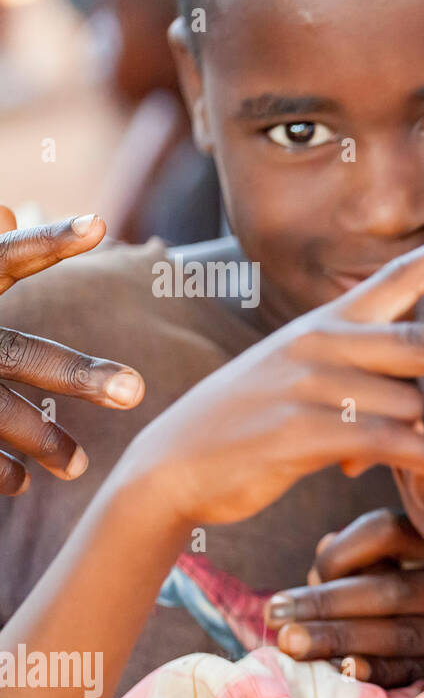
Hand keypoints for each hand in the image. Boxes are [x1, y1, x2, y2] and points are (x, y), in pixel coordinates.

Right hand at [0, 208, 144, 494]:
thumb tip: (6, 214)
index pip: (7, 259)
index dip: (48, 240)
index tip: (99, 223)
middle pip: (22, 354)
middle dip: (80, 375)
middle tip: (136, 390)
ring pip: (0, 413)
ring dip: (45, 442)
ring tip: (79, 466)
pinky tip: (22, 482)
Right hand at [118, 218, 423, 527]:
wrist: (178, 463)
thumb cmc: (256, 426)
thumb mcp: (310, 389)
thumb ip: (369, 393)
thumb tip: (420, 426)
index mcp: (331, 324)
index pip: (397, 278)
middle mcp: (324, 343)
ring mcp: (310, 382)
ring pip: (407, 404)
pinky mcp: (300, 427)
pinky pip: (384, 440)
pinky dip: (422, 456)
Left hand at [266, 508, 423, 686]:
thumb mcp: (415, 547)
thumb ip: (371, 546)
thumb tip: (322, 552)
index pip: (387, 531)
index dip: (340, 550)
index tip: (311, 569)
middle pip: (386, 589)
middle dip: (323, 602)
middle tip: (273, 612)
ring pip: (395, 634)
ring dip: (336, 639)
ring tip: (289, 643)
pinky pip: (413, 672)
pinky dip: (377, 671)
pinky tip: (344, 671)